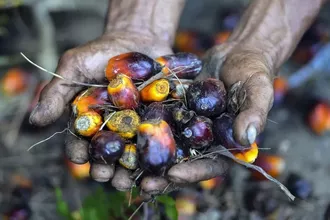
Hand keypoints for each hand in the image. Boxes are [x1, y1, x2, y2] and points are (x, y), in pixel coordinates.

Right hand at [28, 31, 176, 186]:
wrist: (139, 38)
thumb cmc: (102, 52)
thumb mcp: (75, 66)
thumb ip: (57, 92)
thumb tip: (35, 120)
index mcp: (88, 120)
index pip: (80, 141)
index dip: (79, 151)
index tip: (80, 157)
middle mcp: (111, 128)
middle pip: (106, 154)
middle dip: (104, 167)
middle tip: (106, 175)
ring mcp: (135, 127)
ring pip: (131, 155)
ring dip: (128, 170)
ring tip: (128, 179)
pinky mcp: (157, 122)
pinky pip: (157, 142)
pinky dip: (155, 155)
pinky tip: (156, 166)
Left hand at [139, 42, 273, 197]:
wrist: (236, 52)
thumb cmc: (253, 73)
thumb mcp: (258, 90)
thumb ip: (254, 115)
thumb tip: (245, 140)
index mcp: (226, 144)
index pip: (210, 166)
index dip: (192, 173)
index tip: (173, 175)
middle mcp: (204, 140)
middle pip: (183, 163)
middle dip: (163, 175)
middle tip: (143, 184)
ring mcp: (187, 126)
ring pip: (166, 146)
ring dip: (147, 158)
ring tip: (126, 167)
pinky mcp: (174, 110)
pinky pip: (158, 121)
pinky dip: (144, 128)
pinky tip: (124, 133)